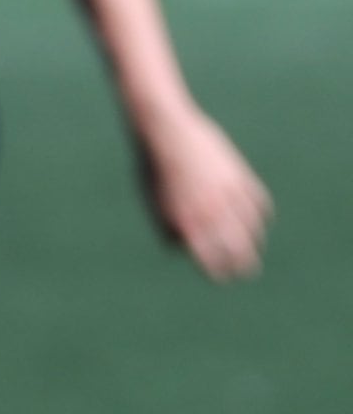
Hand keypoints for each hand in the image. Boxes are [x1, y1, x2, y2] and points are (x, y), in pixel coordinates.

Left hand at [134, 106, 269, 280]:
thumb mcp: (153, 206)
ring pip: (252, 227)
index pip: (210, 258)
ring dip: (254, 241)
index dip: (218, 272)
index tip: (223, 279)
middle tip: (246, 272)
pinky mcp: (240, 176)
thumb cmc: (152, 171)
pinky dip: (261, 216)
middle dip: (243, 264)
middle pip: (237, 247)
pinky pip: (258, 203)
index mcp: (187, 222)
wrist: (167, 133)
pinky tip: (260, 223)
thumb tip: (185, 247)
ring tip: (253, 249)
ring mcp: (229, 193)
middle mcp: (211, 211)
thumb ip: (169, 229)